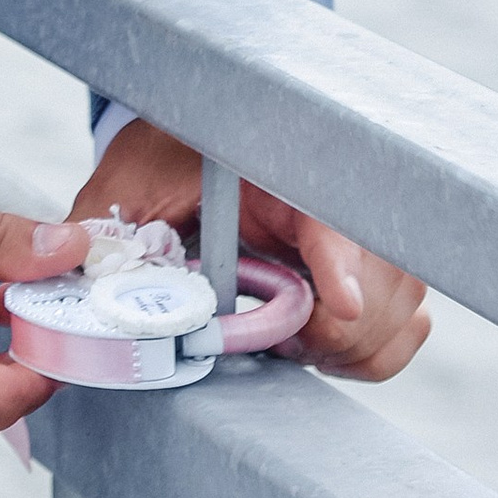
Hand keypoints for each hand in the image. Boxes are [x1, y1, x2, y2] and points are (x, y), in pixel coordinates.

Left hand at [70, 119, 430, 380]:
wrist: (186, 143)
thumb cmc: (160, 157)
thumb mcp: (128, 184)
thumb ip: (112, 228)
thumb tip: (92, 270)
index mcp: (283, 166)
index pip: (334, 217)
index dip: (342, 266)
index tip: (339, 308)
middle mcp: (338, 198)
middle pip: (382, 278)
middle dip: (330, 330)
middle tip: (276, 341)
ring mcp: (363, 236)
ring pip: (400, 306)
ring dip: (348, 346)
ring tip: (286, 342)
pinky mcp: (372, 270)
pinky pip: (405, 325)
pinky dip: (369, 353)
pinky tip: (317, 347)